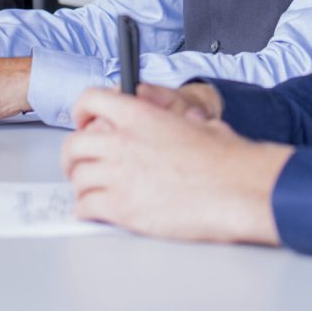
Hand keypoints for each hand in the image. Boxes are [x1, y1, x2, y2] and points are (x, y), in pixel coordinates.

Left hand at [61, 88, 290, 244]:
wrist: (237, 189)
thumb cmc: (226, 159)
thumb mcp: (196, 122)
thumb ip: (169, 117)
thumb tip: (168, 115)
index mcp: (140, 114)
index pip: (91, 100)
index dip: (82, 112)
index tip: (83, 122)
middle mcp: (123, 141)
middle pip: (74, 145)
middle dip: (74, 156)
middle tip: (81, 163)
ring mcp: (120, 175)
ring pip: (78, 178)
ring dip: (82, 185)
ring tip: (92, 191)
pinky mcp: (122, 208)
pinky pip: (85, 206)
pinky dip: (86, 209)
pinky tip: (96, 210)